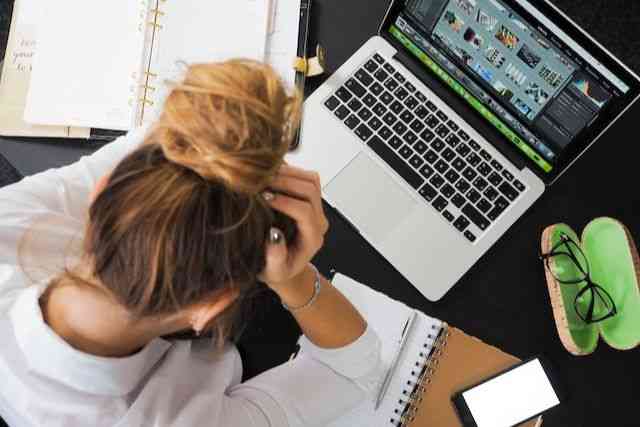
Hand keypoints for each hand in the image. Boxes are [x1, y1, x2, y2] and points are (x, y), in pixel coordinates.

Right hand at [258, 165, 328, 290]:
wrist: (284, 266)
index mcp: (312, 238)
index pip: (305, 212)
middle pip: (310, 190)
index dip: (285, 202)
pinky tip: (269, 174)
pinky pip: (305, 177)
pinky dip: (289, 171)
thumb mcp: (273, 270)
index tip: (264, 198)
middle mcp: (318, 221)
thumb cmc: (277, 269)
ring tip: (264, 175)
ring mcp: (316, 208)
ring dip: (288, 173)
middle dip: (285, 182)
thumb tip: (274, 234)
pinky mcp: (309, 199)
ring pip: (311, 179)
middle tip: (261, 181)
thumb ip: (275, 256)